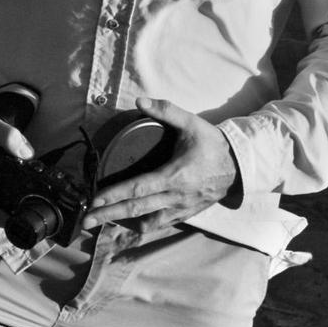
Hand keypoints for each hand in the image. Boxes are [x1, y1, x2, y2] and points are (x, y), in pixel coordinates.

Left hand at [80, 97, 239, 234]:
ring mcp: (182, 208)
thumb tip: (139, 101)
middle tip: (85, 221)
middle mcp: (176, 196)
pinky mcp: (188, 213)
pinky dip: (144, 225)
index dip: (114, 195)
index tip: (94, 200)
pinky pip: (162, 223)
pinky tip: (130, 223)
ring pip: (148, 221)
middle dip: (108, 215)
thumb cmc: (214, 143)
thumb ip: (166, 110)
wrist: (242, 165)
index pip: (138, 189)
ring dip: (123, 223)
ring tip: (101, 222)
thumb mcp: (192, 123)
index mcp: (175, 175)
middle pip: (136, 209)